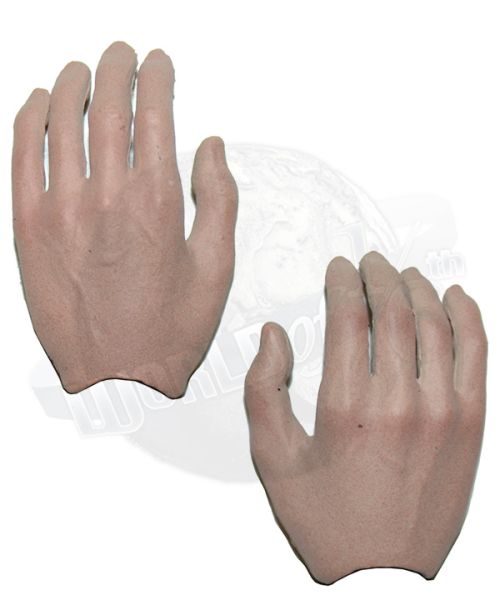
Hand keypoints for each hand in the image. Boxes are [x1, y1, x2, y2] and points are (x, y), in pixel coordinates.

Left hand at [13, 41, 236, 396]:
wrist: (117, 380)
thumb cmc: (170, 329)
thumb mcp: (216, 269)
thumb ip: (219, 200)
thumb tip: (211, 146)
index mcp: (158, 203)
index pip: (155, 113)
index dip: (157, 77)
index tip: (160, 63)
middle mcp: (107, 196)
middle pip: (107, 106)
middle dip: (117, 68)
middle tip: (123, 54)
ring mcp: (61, 209)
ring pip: (61, 121)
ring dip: (74, 83)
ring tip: (83, 69)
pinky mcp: (29, 228)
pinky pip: (22, 156)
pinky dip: (29, 118)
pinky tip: (40, 101)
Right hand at [245, 252, 486, 583]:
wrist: (382, 577)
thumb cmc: (328, 520)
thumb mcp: (273, 459)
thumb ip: (263, 390)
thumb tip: (272, 336)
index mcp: (347, 406)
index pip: (349, 316)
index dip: (342, 282)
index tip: (339, 269)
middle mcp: (400, 401)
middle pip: (395, 311)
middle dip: (379, 275)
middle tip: (370, 262)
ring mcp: (444, 411)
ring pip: (436, 324)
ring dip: (419, 288)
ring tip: (405, 273)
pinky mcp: (472, 425)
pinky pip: (477, 353)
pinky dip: (468, 317)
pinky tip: (457, 297)